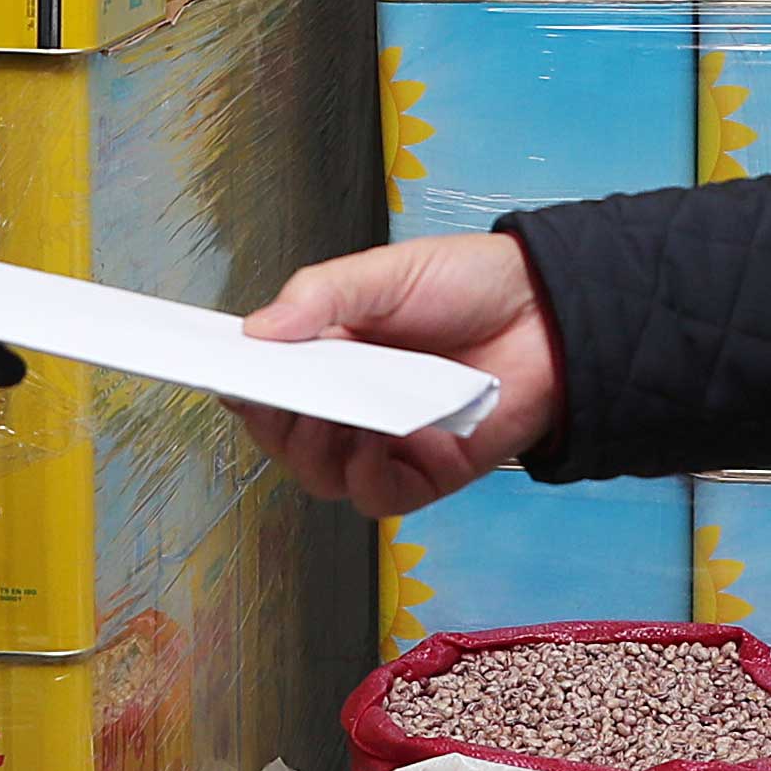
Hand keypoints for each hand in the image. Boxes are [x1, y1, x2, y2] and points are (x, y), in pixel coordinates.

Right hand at [234, 232, 558, 517]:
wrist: (550, 311)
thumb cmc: (472, 286)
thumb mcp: (385, 274)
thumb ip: (320, 297)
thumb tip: (257, 330)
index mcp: (332, 353)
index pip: (269, 380)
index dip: (242, 381)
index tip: (221, 369)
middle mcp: (353, 403)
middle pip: (285, 436)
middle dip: (272, 418)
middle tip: (274, 392)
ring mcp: (388, 443)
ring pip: (320, 473)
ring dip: (314, 447)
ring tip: (330, 410)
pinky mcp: (426, 476)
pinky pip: (375, 496)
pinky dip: (365, 473)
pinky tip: (376, 438)